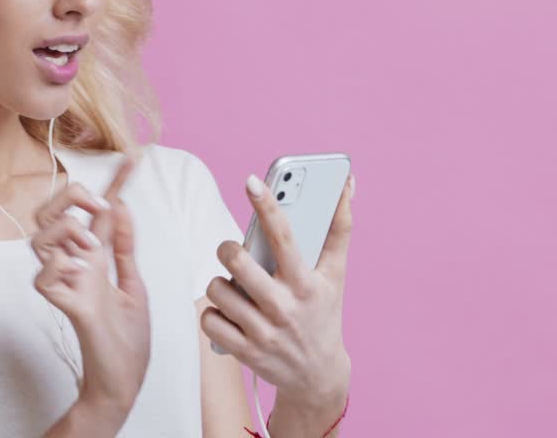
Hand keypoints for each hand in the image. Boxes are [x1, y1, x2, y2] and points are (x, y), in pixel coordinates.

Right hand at [31, 151, 150, 421]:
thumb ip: (124, 247)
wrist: (125, 379)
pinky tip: (78, 267)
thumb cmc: (127, 339)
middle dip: (70, 198)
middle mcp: (74, 265)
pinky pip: (43, 276)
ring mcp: (66, 283)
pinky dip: (58, 265)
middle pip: (49, 214)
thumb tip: (121, 206)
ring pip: (39, 239)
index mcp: (93, 257)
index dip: (114, 183)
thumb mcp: (134, 284)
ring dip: (64, 230)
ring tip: (89, 241)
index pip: (96, 211)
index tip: (134, 158)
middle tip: (100, 205)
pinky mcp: (65, 304)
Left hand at [202, 173, 355, 413]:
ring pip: (217, 289)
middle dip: (229, 250)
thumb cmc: (322, 313)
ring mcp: (262, 332)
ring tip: (236, 287)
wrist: (317, 376)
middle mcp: (283, 307)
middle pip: (238, 262)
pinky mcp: (244, 351)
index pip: (284, 237)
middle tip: (234, 252)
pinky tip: (229, 313)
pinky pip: (208, 319)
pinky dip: (212, 313)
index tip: (251, 181)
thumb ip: (339, 228)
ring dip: (220, 283)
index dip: (268, 206)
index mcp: (306, 283)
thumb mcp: (335, 275)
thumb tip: (347, 183)